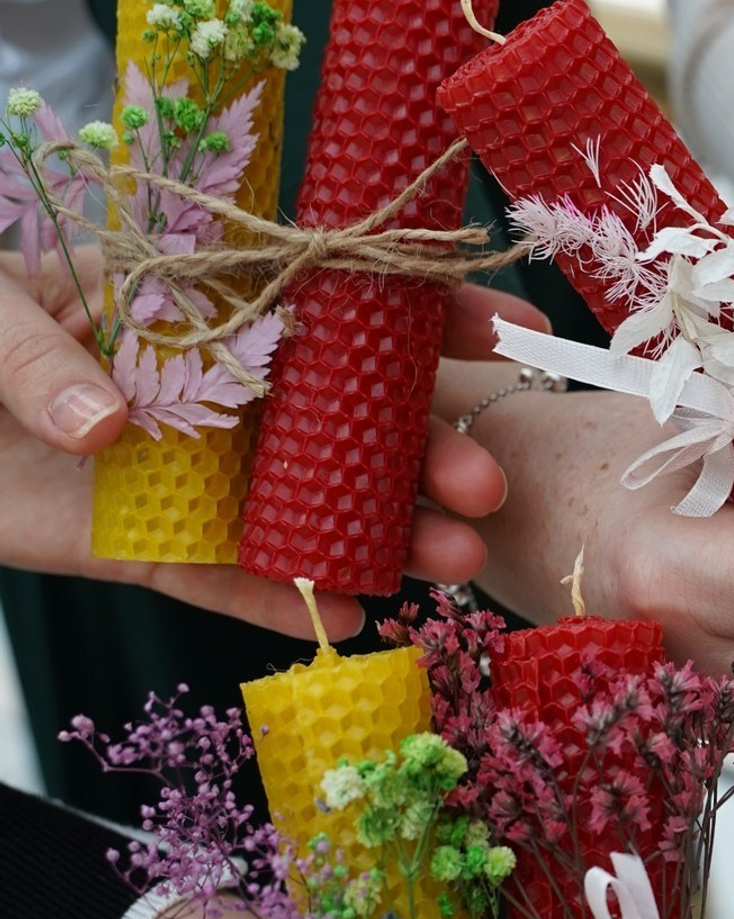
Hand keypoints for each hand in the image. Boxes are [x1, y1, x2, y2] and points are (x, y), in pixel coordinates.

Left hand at [0, 244, 547, 639]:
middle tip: (484, 485)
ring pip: (312, 506)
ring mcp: (197, 475)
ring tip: (453, 565)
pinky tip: (355, 618)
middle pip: (347, 421)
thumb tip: (106, 427)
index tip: (503, 333)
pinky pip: (230, 582)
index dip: (423, 313)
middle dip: (429, 449)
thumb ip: (39, 357)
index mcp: (203, 304)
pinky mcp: (154, 547)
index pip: (332, 300)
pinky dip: (288, 604)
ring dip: (390, 534)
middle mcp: (224, 391)